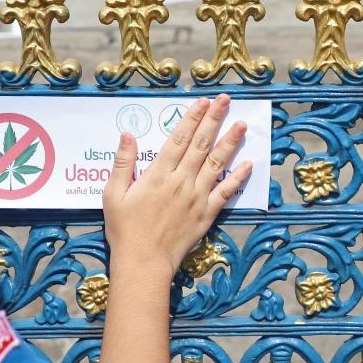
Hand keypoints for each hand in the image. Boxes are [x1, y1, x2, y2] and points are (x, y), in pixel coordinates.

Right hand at [103, 95, 252, 283]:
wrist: (144, 262)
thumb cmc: (125, 229)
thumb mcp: (113, 194)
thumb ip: (123, 162)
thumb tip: (127, 134)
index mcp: (158, 174)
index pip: (179, 138)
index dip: (192, 118)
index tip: (203, 102)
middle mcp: (181, 181)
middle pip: (201, 144)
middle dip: (214, 119)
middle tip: (226, 100)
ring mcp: (197, 197)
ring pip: (217, 163)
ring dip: (230, 141)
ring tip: (242, 124)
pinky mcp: (207, 214)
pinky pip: (226, 191)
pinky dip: (238, 177)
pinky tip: (248, 163)